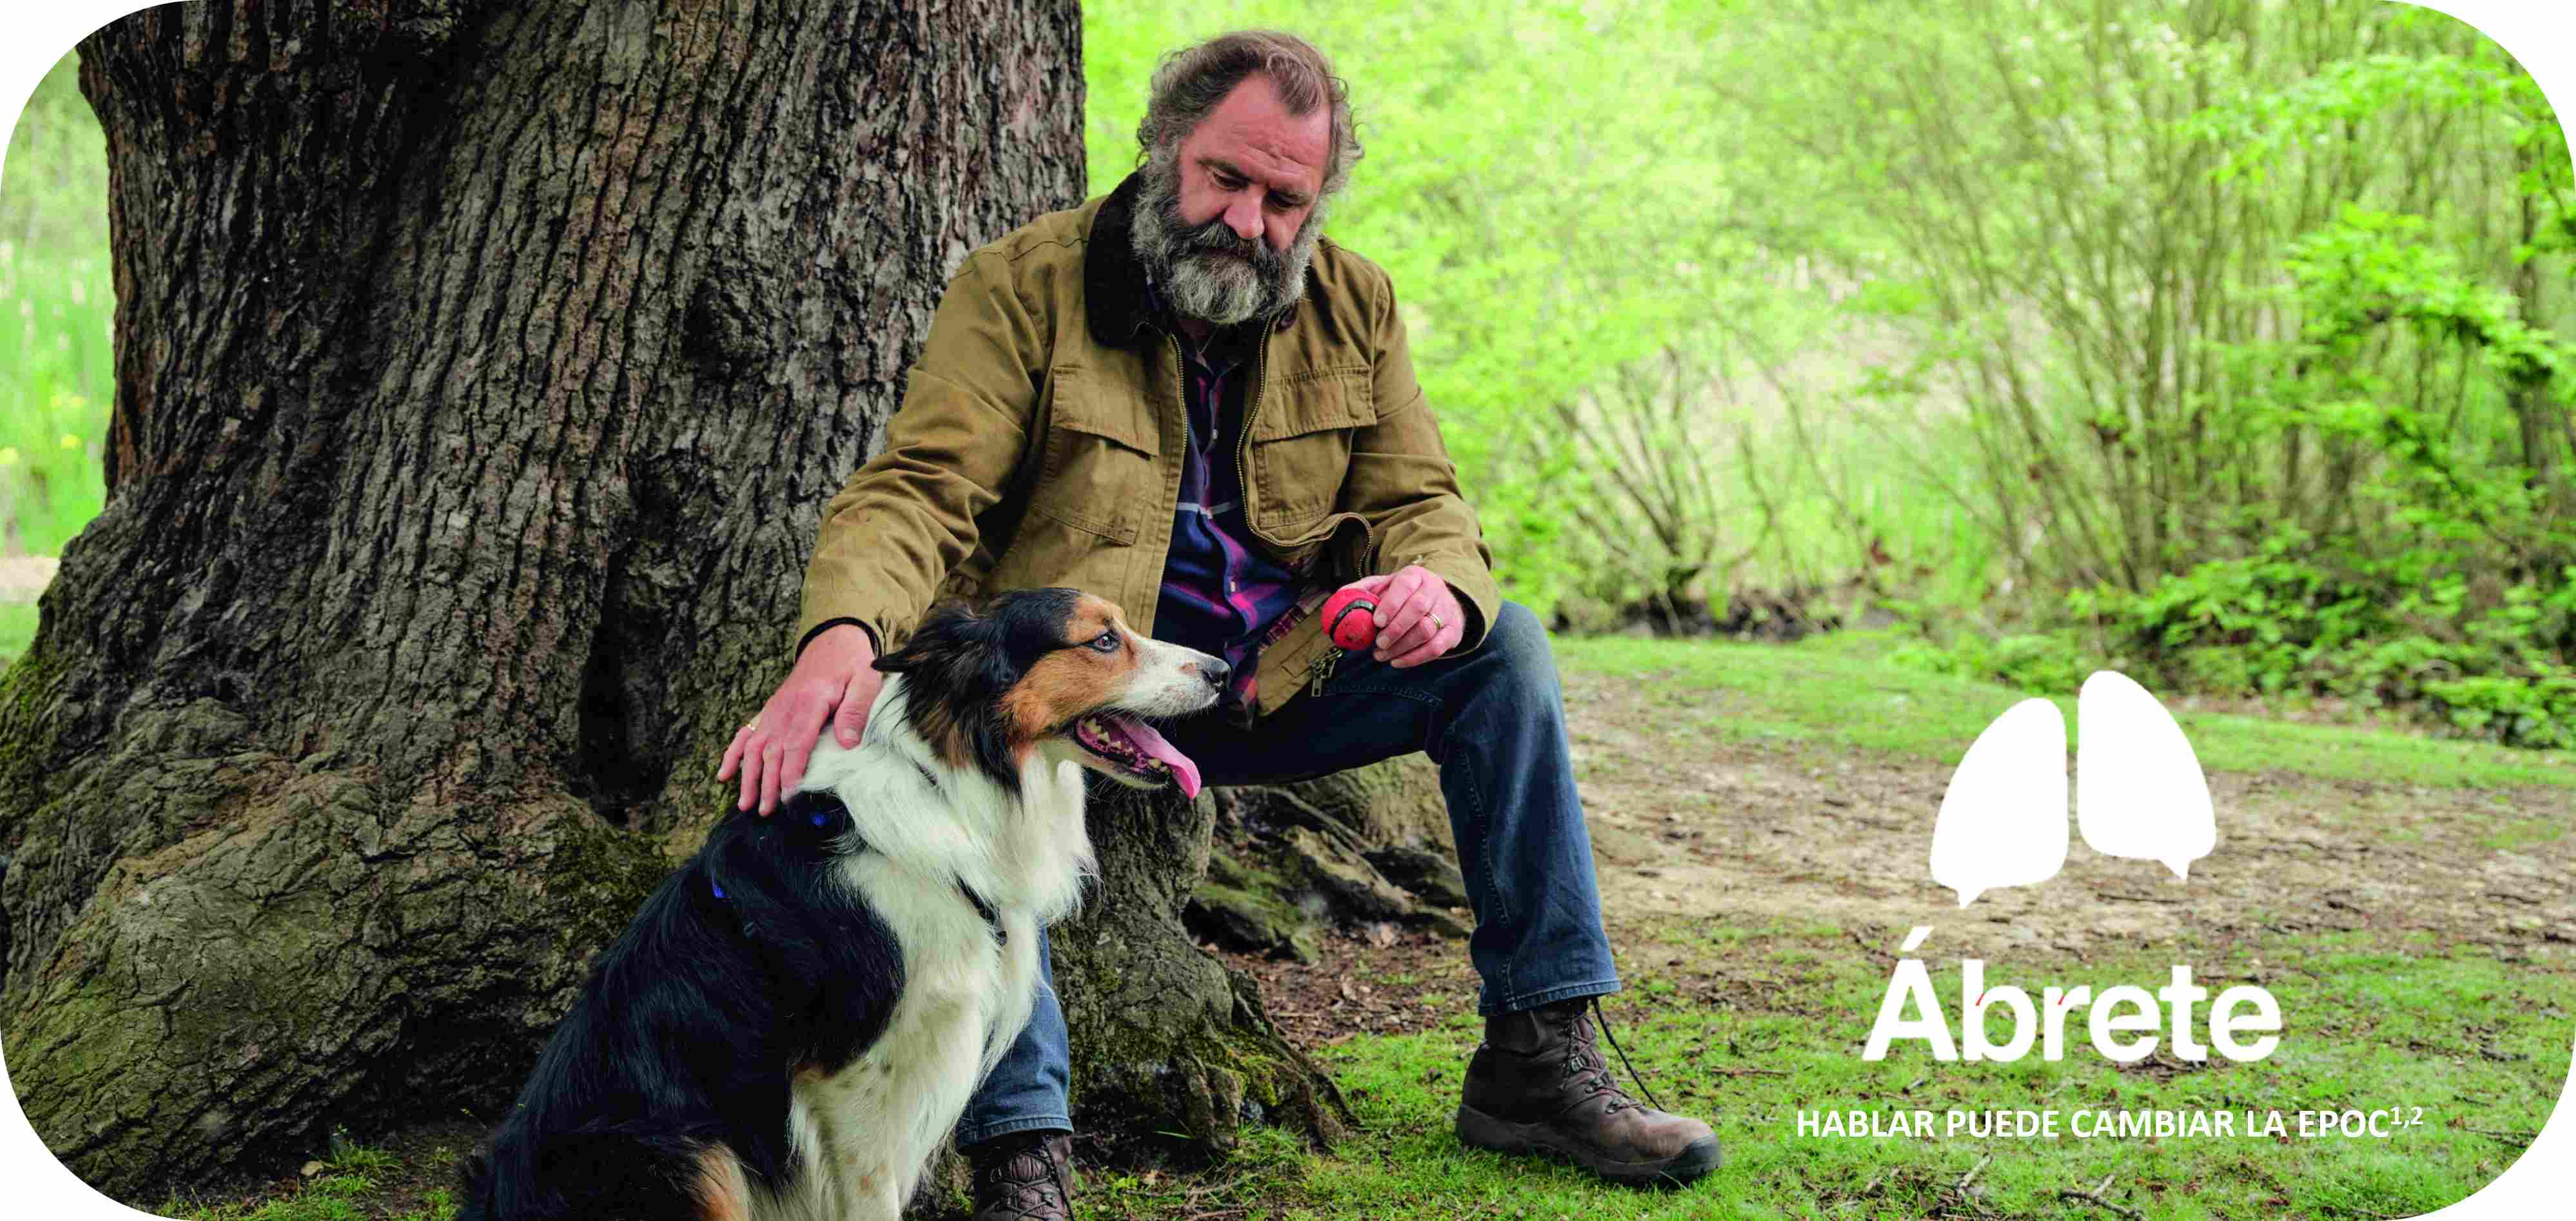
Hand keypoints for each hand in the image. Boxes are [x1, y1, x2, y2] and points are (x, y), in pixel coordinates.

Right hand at [717, 623, 879, 815]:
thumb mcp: (865, 682)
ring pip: (753, 747)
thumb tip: (848, 743)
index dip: (790, 772)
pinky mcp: (769, 711)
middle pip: (771, 751)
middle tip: (765, 811)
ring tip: (745, 803)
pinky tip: (724, 774)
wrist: (832, 642)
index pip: (797, 744)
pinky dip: (732, 754)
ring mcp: (773, 710)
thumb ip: (856, 711)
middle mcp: (786, 708)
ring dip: (748, 776)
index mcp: (811, 702)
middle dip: (766, 783)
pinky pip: (745, 733)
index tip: (788, 797)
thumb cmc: (852, 665)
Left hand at [1340, 565, 1463, 668]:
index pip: (1405, 585)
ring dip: (1402, 647)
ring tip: (1381, 655)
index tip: (1377, 621)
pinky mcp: (1454, 631)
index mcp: (1415, 575)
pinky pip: (1437, 648)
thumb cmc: (1403, 595)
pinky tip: (1397, 661)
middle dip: (1396, 629)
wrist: (1437, 601)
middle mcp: (1435, 589)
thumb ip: (1362, 590)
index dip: (1391, 604)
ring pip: (1427, 630)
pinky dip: (1415, 658)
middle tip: (1378, 643)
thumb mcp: (1384, 586)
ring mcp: (1447, 610)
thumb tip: (1340, 598)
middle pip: (1419, 608)